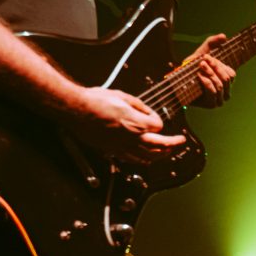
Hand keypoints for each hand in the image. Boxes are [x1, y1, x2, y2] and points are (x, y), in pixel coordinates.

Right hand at [68, 86, 185, 161]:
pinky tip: (147, 159)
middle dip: (173, 144)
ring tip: (168, 152)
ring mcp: (121, 146)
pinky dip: (144, 160)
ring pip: (148, 157)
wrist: (74, 109)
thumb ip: (139, 106)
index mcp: (136, 123)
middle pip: (160, 146)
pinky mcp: (112, 151)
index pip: (158, 126)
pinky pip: (133, 160)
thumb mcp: (122, 96)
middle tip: (180, 142)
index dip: (157, 120)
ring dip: (161, 155)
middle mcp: (131, 138)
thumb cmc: (94, 100)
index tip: (153, 116)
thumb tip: (147, 113)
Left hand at [185, 34, 234, 107]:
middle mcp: (226, 91)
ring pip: (221, 85)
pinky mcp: (211, 104)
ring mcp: (219, 99)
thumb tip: (224, 36)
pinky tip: (199, 77)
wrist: (177, 83)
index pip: (231, 74)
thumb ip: (212, 43)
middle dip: (214, 68)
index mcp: (226, 81)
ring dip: (209, 74)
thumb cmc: (191, 68)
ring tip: (199, 67)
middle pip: (227, 78)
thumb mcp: (202, 52)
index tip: (206, 57)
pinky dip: (206, 82)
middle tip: (202, 61)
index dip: (219, 64)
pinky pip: (213, 92)